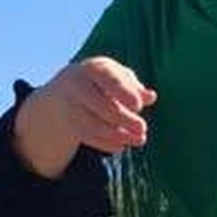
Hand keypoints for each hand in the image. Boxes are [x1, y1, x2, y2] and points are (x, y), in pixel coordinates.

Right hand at [23, 58, 154, 156]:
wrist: (66, 87)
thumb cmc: (103, 80)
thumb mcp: (118, 76)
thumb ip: (134, 87)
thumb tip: (150, 97)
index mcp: (94, 69)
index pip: (110, 81)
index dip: (125, 94)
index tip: (138, 106)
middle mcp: (77, 86)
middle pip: (101, 105)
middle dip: (124, 118)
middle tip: (143, 128)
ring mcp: (70, 105)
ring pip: (92, 124)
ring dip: (117, 134)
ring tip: (138, 140)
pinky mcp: (68, 122)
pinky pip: (85, 136)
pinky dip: (104, 143)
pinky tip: (120, 147)